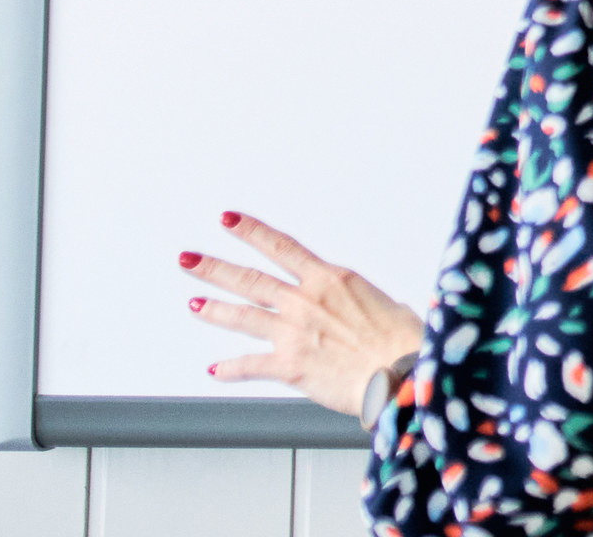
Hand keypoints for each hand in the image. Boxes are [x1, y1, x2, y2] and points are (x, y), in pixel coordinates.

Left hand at [180, 212, 423, 415]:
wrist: (401, 372)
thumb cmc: (403, 341)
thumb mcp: (389, 305)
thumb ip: (365, 304)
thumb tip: (369, 308)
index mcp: (332, 280)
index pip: (282, 247)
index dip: (251, 232)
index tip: (229, 221)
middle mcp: (306, 301)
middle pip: (250, 279)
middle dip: (215, 268)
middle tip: (190, 260)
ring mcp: (293, 332)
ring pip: (243, 316)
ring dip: (215, 310)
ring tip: (194, 304)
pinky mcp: (289, 365)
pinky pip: (250, 366)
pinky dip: (230, 368)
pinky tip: (216, 369)